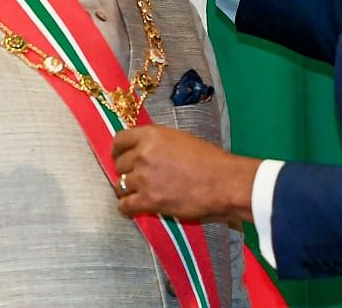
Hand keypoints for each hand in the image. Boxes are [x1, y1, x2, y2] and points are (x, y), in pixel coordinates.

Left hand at [112, 125, 259, 222]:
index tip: (120, 156)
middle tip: (138, 177)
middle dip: (126, 171)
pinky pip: (125, 205)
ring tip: (137, 193)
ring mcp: (143, 178)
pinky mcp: (148, 200)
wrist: (223, 182)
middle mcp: (143, 154)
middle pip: (119, 164)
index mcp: (151, 135)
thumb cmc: (209, 160)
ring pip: (120, 185)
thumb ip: (158, 144)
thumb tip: (144, 151)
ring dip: (127, 189)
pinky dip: (127, 208)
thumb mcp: (180, 139)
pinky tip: (134, 207)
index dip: (118, 150)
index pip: (119, 140)